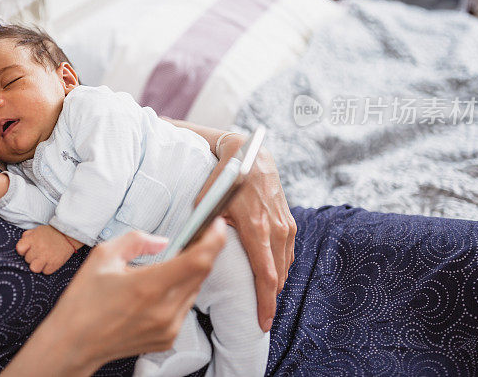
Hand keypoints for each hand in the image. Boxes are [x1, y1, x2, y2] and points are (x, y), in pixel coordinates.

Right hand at [3, 220, 226, 374]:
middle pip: (202, 273)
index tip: (216, 225)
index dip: (214, 239)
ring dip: (190, 272)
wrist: (73, 343)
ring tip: (169, 264)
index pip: (198, 260)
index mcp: (148, 286)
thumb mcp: (103, 256)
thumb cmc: (83, 302)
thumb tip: (162, 242)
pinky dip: (179, 292)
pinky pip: (184, 307)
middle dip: (203, 250)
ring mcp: (168, 327)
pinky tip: (158, 288)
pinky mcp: (168, 338)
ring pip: (194, 290)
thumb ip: (137, 240)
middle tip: (195, 235)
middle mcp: (164, 310)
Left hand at [16, 225, 80, 274]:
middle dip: (32, 257)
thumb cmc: (51, 233)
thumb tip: (21, 246)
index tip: (28, 249)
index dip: (23, 250)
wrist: (68, 235)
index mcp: (33, 239)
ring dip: (38, 265)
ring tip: (43, 260)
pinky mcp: (55, 264)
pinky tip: (50, 262)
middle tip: (39, 252)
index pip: (19, 249)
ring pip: (34, 268)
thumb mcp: (37, 230)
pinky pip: (46, 272)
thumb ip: (27, 236)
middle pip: (27, 259)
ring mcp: (47, 257)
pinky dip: (48, 268)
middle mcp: (39, 248)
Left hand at [201, 134, 296, 331]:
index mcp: (257, 228)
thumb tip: (188, 251)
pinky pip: (288, 252)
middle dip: (270, 300)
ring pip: (285, 265)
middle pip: (278, 276)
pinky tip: (272, 276)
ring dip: (276, 284)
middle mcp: (276, 229)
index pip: (266, 276)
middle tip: (260, 319)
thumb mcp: (207, 203)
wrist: (251, 154)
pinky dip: (281, 267)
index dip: (265, 303)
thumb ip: (202, 228)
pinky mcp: (289, 220)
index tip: (262, 323)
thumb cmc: (225, 178)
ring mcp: (286, 224)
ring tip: (264, 301)